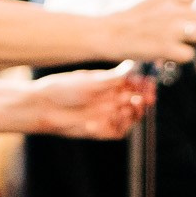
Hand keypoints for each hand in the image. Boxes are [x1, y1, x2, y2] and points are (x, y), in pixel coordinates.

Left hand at [32, 63, 155, 138]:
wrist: (45, 107)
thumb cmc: (65, 89)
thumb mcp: (91, 82)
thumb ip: (113, 78)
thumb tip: (133, 65)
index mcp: (110, 84)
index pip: (134, 84)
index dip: (144, 84)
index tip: (150, 82)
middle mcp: (112, 99)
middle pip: (137, 100)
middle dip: (144, 98)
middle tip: (148, 97)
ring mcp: (108, 115)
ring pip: (131, 116)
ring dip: (136, 112)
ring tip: (132, 105)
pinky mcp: (103, 131)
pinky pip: (120, 131)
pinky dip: (122, 124)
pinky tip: (117, 115)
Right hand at [102, 0, 195, 63]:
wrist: (106, 34)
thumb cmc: (126, 20)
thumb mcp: (147, 0)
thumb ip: (169, 4)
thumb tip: (193, 13)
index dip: (186, 8)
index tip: (176, 16)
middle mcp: (170, 8)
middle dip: (191, 26)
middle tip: (176, 35)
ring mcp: (170, 28)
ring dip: (191, 41)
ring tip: (175, 44)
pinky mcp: (166, 47)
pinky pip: (189, 54)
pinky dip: (180, 57)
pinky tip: (167, 55)